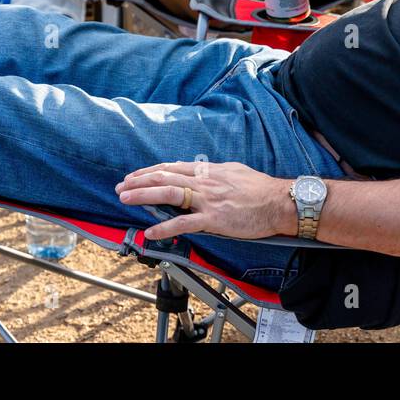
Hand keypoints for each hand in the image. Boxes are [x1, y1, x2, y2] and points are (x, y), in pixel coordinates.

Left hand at [116, 161, 294, 239]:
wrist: (279, 202)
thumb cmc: (260, 189)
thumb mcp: (233, 172)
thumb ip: (214, 174)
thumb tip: (202, 173)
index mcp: (208, 171)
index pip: (172, 167)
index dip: (150, 171)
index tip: (135, 175)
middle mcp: (204, 181)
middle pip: (164, 177)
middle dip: (139, 181)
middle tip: (121, 187)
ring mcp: (207, 200)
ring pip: (169, 193)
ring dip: (143, 195)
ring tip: (125, 199)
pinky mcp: (213, 218)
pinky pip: (184, 223)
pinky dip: (164, 227)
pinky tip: (150, 232)